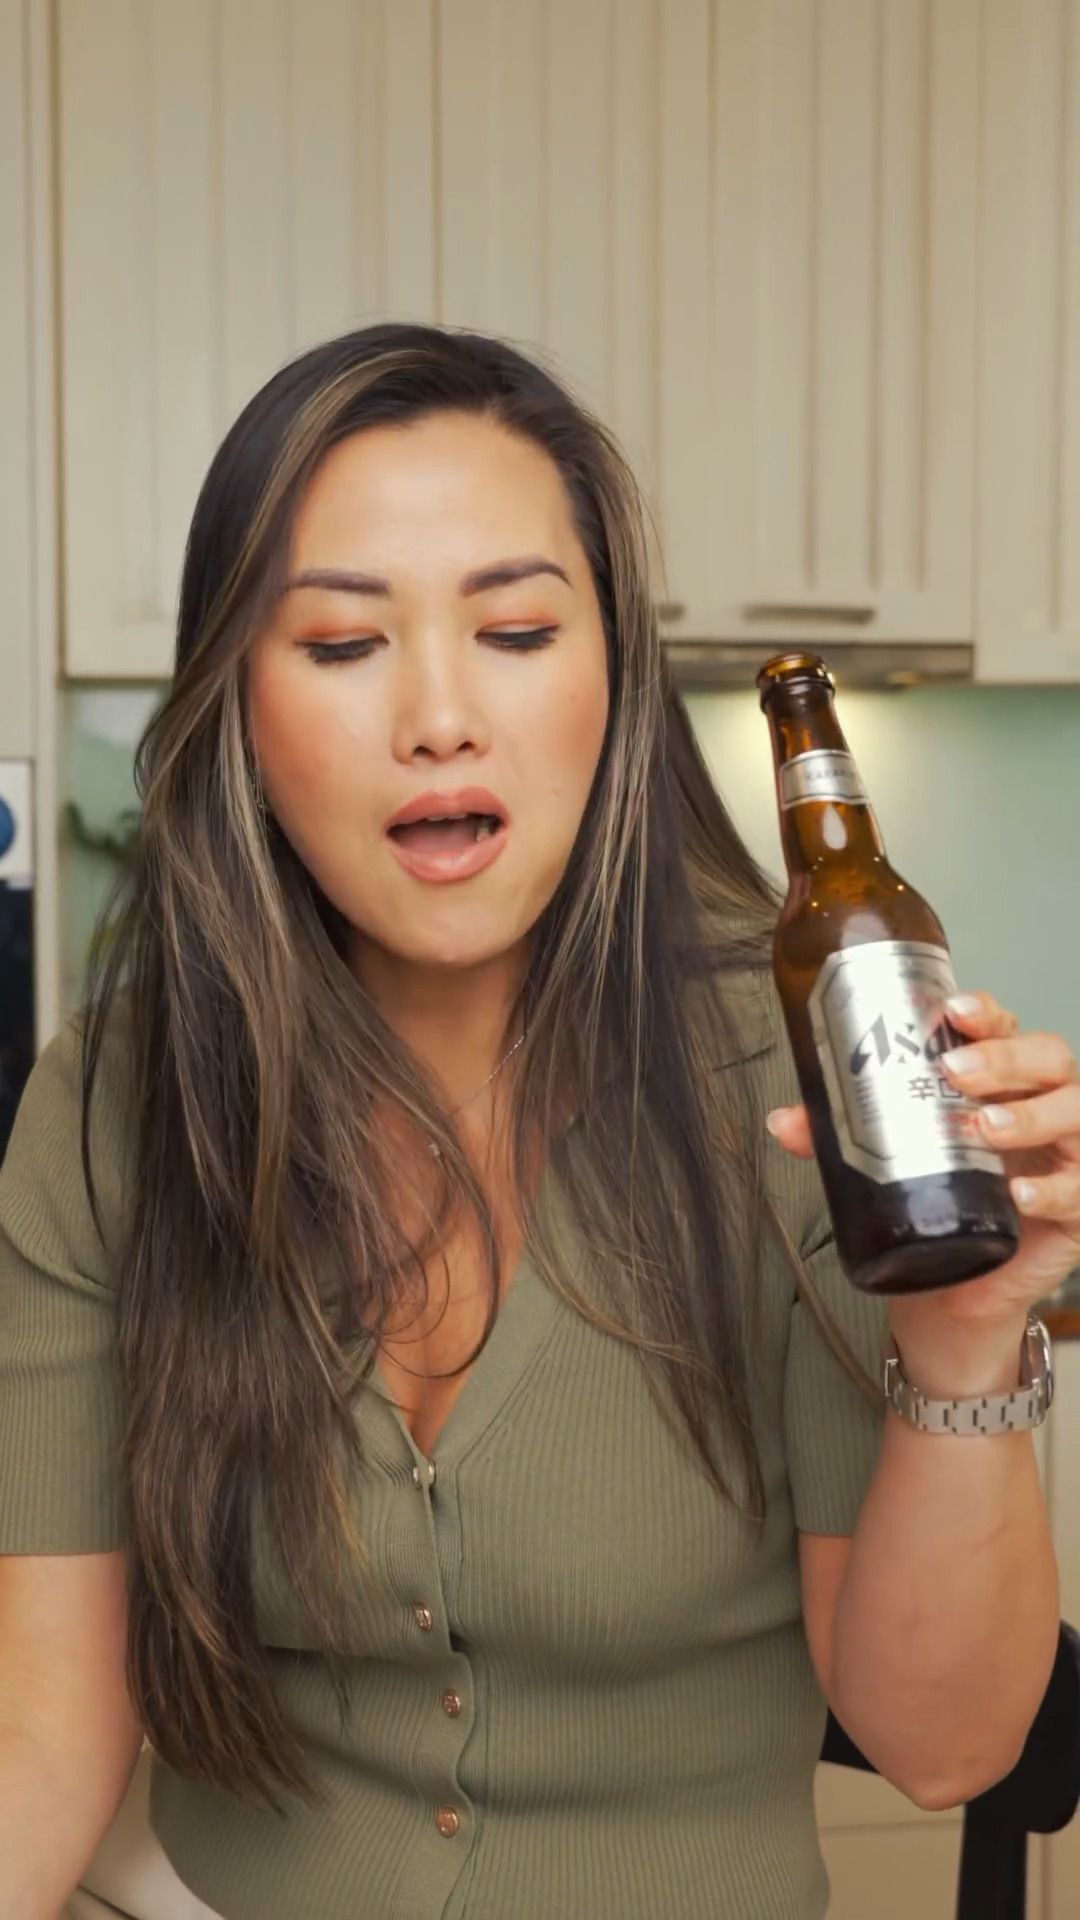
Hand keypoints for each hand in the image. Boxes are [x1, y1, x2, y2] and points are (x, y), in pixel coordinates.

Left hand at [768, 989, 1079, 1347]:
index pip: (1004, 1028)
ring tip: (985, 1128)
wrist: (954, 1288)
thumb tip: (785, 1121)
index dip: (986, 1012)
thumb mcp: (882, 1162)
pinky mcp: (1077, 1207)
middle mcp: (1040, 1106)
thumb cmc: (933, 1204)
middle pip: (1047, 1057)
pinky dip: (1052, 1189)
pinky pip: (1079, 1189)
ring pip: (1073, 1112)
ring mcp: (1066, 1154)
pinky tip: (1019, 1191)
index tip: (953, 1009)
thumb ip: (835, 1138)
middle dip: (1004, 1057)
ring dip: (1031, 1116)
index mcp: (999, 1081)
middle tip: (957, 1071)